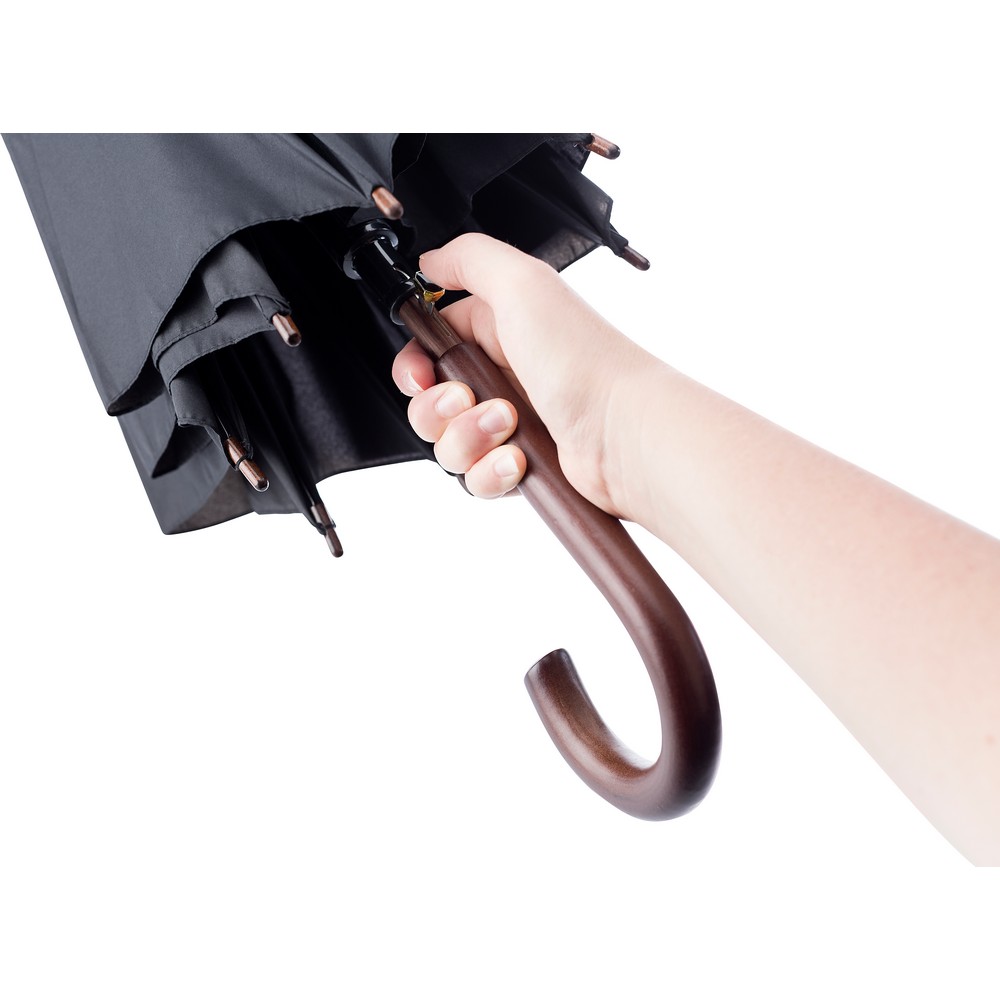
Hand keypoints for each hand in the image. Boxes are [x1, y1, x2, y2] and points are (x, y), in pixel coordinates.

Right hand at [391, 233, 646, 515]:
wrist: (624, 434)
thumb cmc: (584, 362)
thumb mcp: (523, 283)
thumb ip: (468, 259)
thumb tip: (430, 260)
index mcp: (498, 329)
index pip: (429, 348)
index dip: (414, 366)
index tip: (421, 376)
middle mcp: (503, 375)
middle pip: (430, 402)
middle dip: (438, 409)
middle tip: (469, 399)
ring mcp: (511, 424)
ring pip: (449, 445)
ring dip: (467, 440)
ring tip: (508, 426)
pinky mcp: (520, 465)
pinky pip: (476, 479)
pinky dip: (490, 473)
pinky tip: (517, 460)